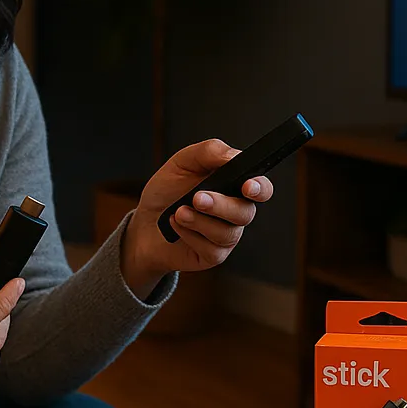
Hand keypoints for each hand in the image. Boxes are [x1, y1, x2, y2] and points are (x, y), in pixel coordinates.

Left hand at [120, 139, 275, 294]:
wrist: (144, 222)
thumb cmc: (168, 190)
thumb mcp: (183, 162)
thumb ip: (211, 152)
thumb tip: (234, 156)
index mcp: (235, 185)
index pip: (261, 188)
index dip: (259, 188)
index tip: (247, 186)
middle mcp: (236, 212)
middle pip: (245, 213)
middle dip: (221, 205)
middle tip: (197, 198)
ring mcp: (226, 235)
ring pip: (227, 233)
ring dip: (199, 221)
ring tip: (179, 211)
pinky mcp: (214, 255)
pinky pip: (211, 249)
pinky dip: (189, 235)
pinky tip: (175, 226)